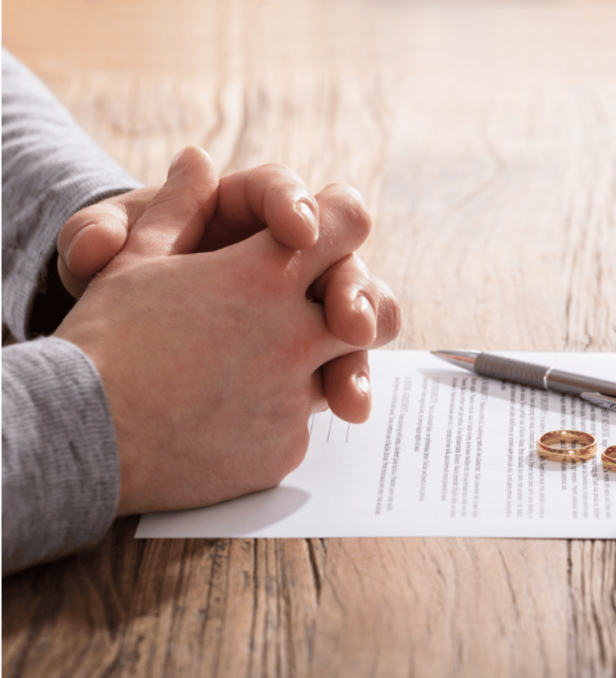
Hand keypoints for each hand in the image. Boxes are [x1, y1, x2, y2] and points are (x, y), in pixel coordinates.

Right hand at [55, 147, 399, 514]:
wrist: (80, 438)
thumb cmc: (105, 339)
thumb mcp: (135, 260)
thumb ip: (180, 209)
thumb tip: (198, 161)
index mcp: (265, 275)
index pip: (348, 226)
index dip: (339, 223)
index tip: (323, 235)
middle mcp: (295, 334)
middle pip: (365, 310)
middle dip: (346, 306)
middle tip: (319, 312)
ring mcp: (295, 398)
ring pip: (334, 371)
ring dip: (310, 366)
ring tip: (247, 371)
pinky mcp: (285, 450)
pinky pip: (300, 424)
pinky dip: (275, 418)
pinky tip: (227, 416)